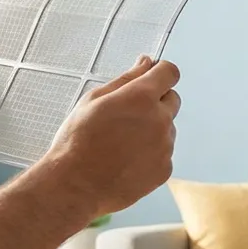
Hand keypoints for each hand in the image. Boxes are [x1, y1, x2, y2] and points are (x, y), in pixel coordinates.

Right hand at [43, 55, 180, 217]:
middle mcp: (160, 120)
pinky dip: (150, 154)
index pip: (170, 72)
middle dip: (156, 101)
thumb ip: (127, 78)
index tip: (152, 77)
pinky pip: (163, 153)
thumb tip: (147, 62)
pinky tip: (126, 160)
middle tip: (127, 115)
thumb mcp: (94, 100)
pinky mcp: (165, 169)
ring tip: (120, 143)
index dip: (160, 72)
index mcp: (141, 97)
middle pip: (172, 99)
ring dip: (152, 129)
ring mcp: (165, 146)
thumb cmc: (77, 141)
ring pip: (167, 128)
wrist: (74, 187)